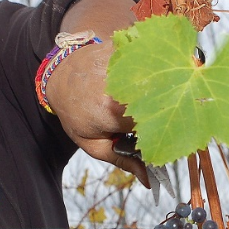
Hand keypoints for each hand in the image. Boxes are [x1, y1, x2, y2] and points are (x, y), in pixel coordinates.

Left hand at [45, 0, 149, 186]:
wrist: (61, 73)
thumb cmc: (77, 112)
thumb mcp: (93, 143)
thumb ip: (123, 160)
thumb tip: (150, 182)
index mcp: (112, 111)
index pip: (154, 125)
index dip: (163, 132)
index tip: (164, 136)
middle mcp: (120, 83)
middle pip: (162, 99)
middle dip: (167, 110)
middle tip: (164, 117)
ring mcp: (123, 60)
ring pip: (162, 77)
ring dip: (166, 88)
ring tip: (161, 96)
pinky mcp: (127, 45)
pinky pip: (154, 57)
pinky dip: (160, 67)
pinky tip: (157, 74)